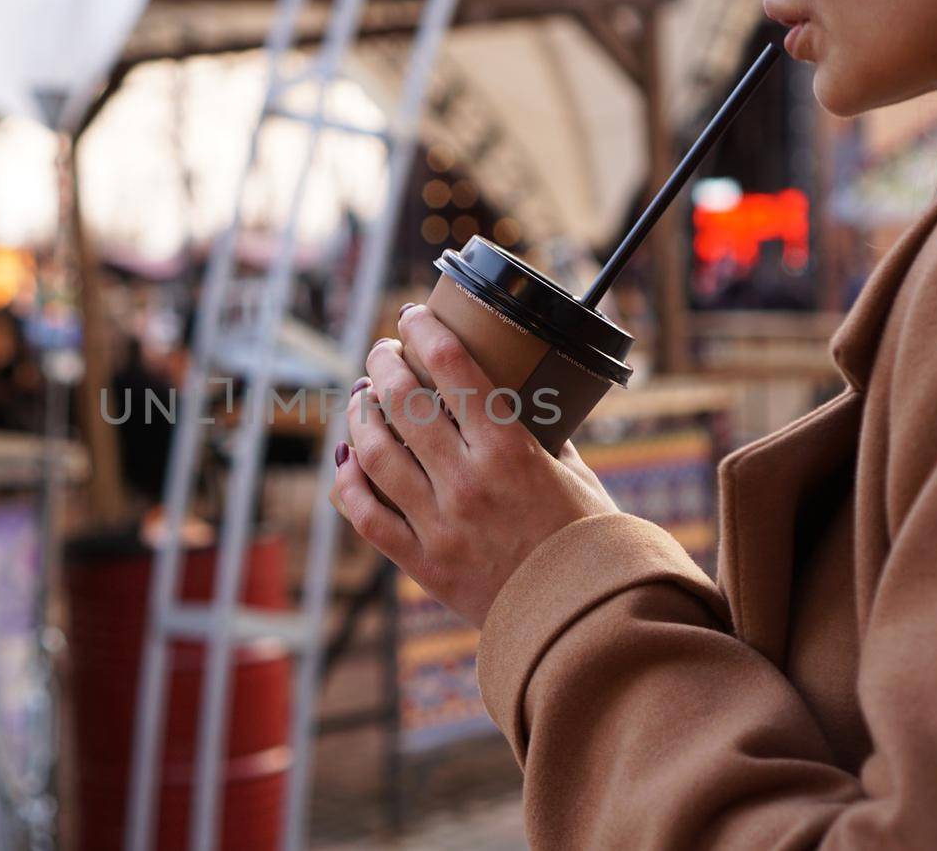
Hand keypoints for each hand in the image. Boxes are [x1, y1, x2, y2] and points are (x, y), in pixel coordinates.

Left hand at [330, 304, 619, 626]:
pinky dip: (348, 482)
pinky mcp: (422, 562)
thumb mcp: (575, 475)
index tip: (412, 315)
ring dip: (360, 414)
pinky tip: (348, 459)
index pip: (454, 369)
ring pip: (373, 453)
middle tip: (381, 351)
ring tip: (362, 397)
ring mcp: (439, 524)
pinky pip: (366, 515)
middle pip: (404, 402)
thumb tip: (522, 397)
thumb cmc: (588, 543)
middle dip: (383, 364)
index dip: (425, 331)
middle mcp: (467, 482)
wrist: (581, 622)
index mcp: (510, 451)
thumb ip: (542, 435)